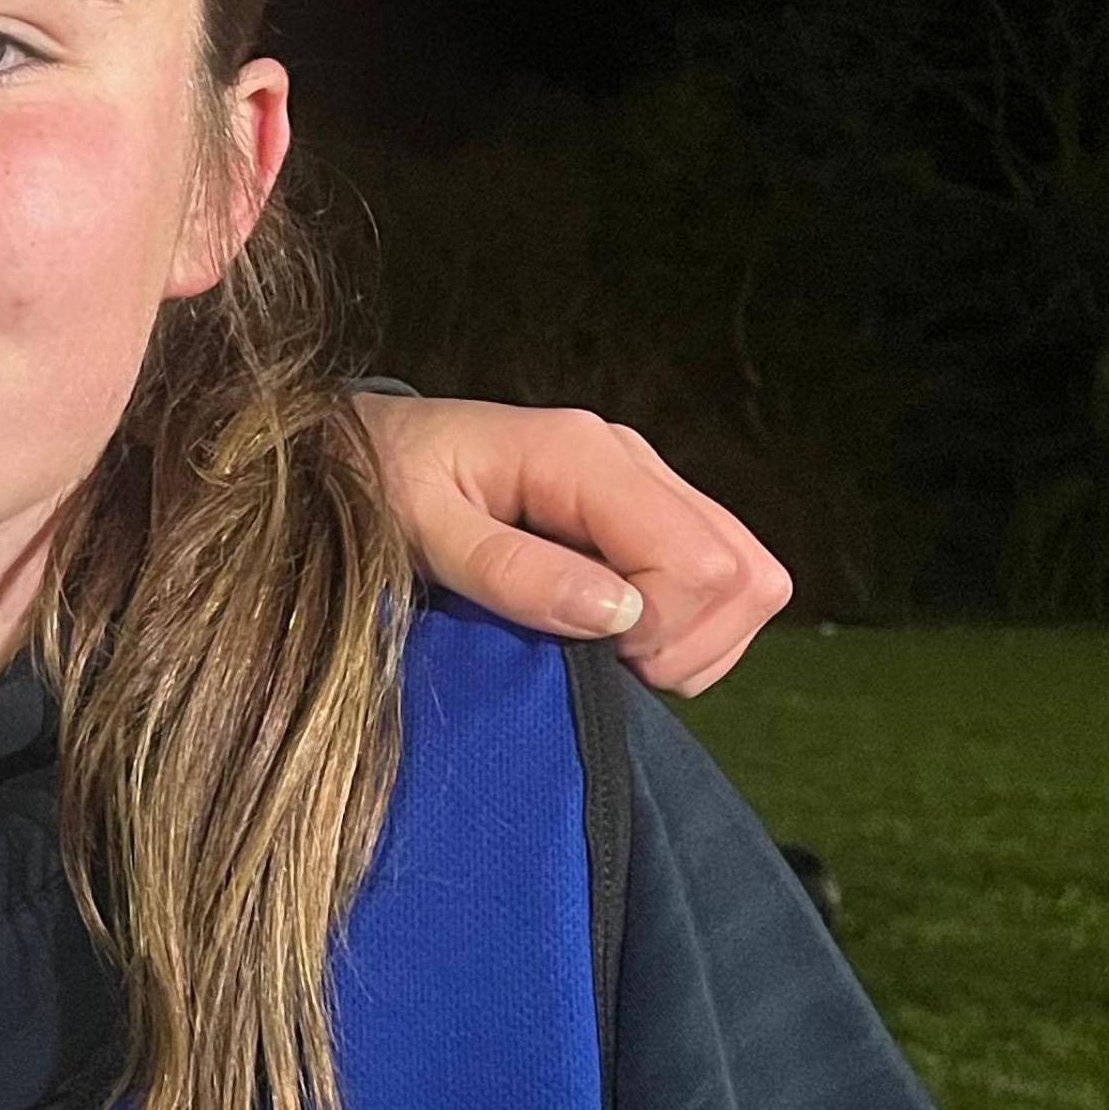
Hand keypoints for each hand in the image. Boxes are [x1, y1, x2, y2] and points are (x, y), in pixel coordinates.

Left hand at [353, 393, 793, 694]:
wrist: (360, 450)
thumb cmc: (379, 485)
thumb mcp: (422, 531)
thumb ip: (511, 571)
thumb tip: (616, 615)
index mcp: (585, 455)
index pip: (699, 563)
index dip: (656, 630)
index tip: (584, 649)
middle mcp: (633, 461)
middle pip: (743, 575)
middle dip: (683, 643)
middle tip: (598, 659)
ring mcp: (647, 485)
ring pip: (748, 582)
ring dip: (691, 642)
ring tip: (603, 650)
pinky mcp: (646, 515)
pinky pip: (721, 586)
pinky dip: (684, 632)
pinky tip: (612, 636)